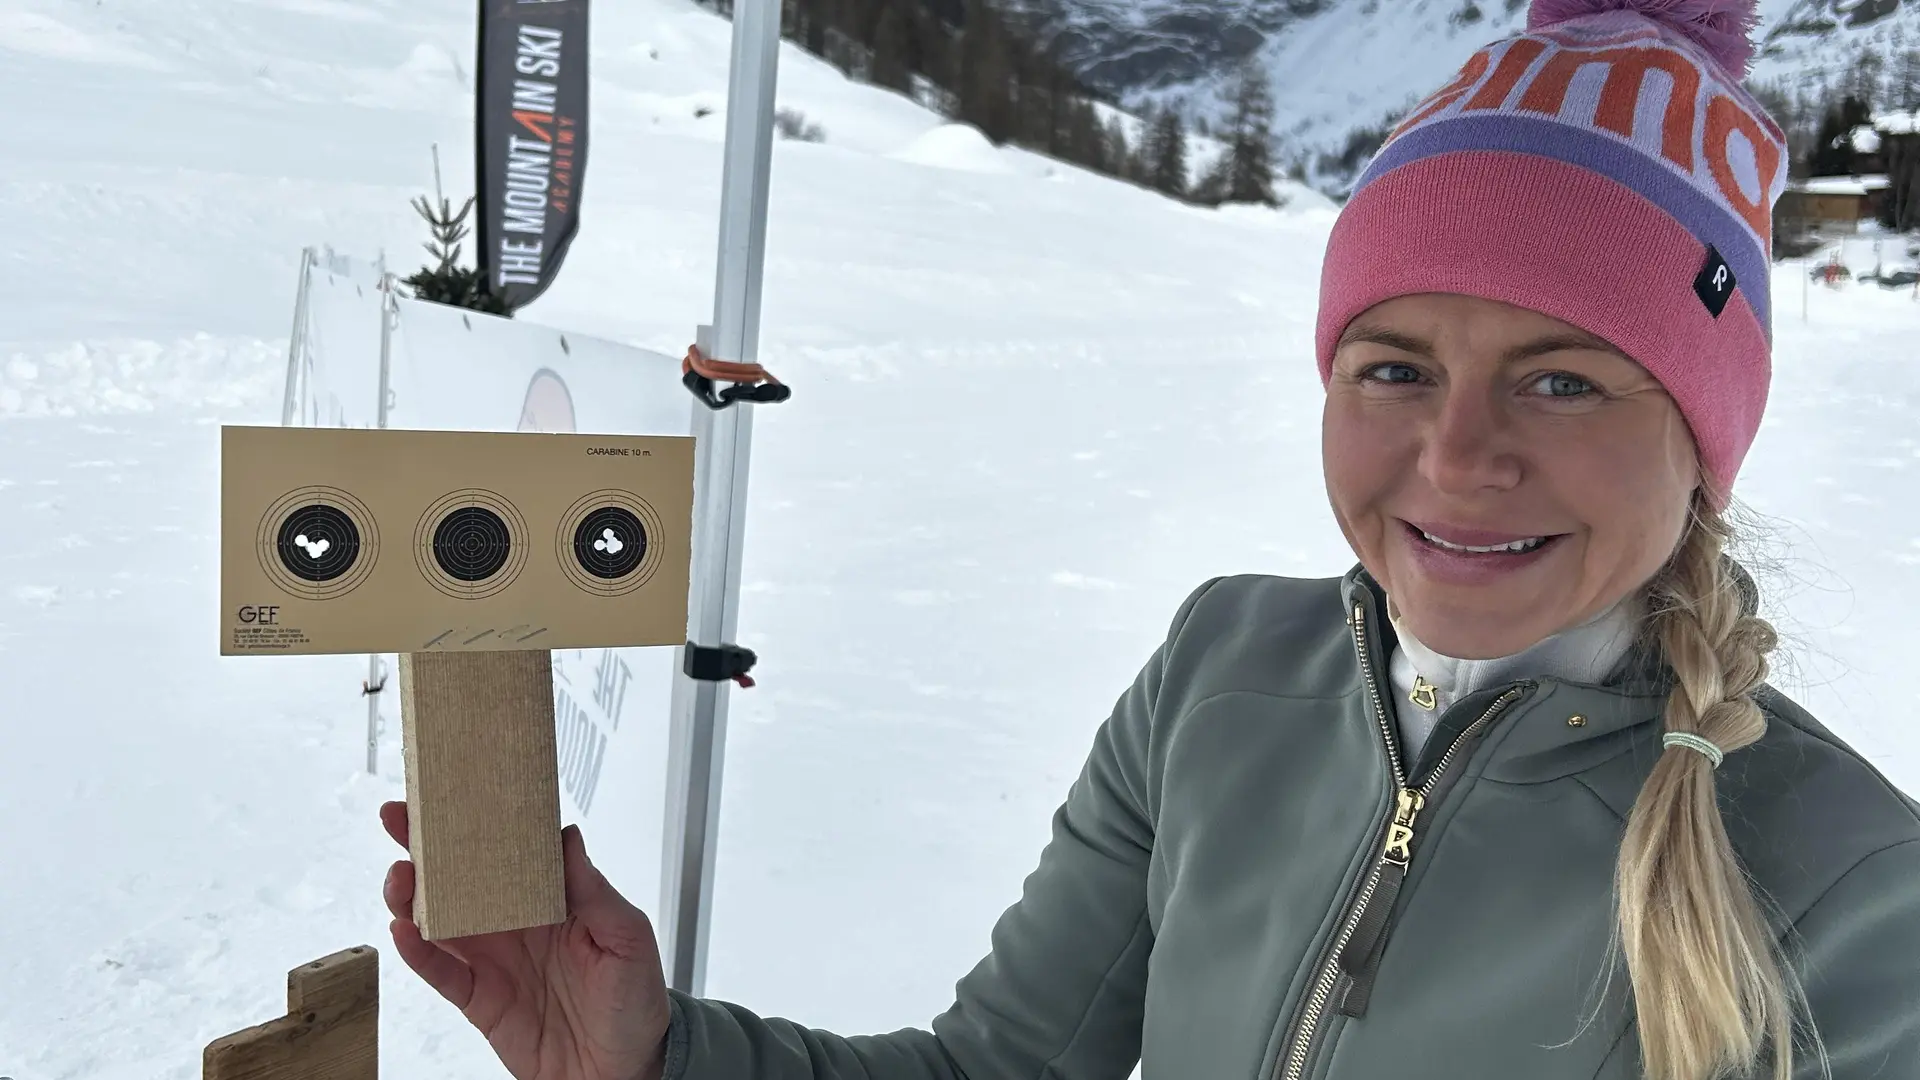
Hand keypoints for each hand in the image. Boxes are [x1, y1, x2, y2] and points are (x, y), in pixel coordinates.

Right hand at [380, 801, 671, 1079]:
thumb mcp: (627, 937)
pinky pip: (441, 971)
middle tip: (399, 820)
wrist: (625, 1070)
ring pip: (439, 918)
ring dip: (412, 895)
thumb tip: (566, 836)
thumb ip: (592, 891)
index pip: (509, 849)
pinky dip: (417, 953)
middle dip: (426, 846)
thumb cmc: (636, 1000)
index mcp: (553, 898)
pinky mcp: (480, 998)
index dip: (478, 820)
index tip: (449, 792)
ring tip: (399, 878)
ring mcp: (494, 959)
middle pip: (460, 876)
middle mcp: (516, 922)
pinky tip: (403, 932)